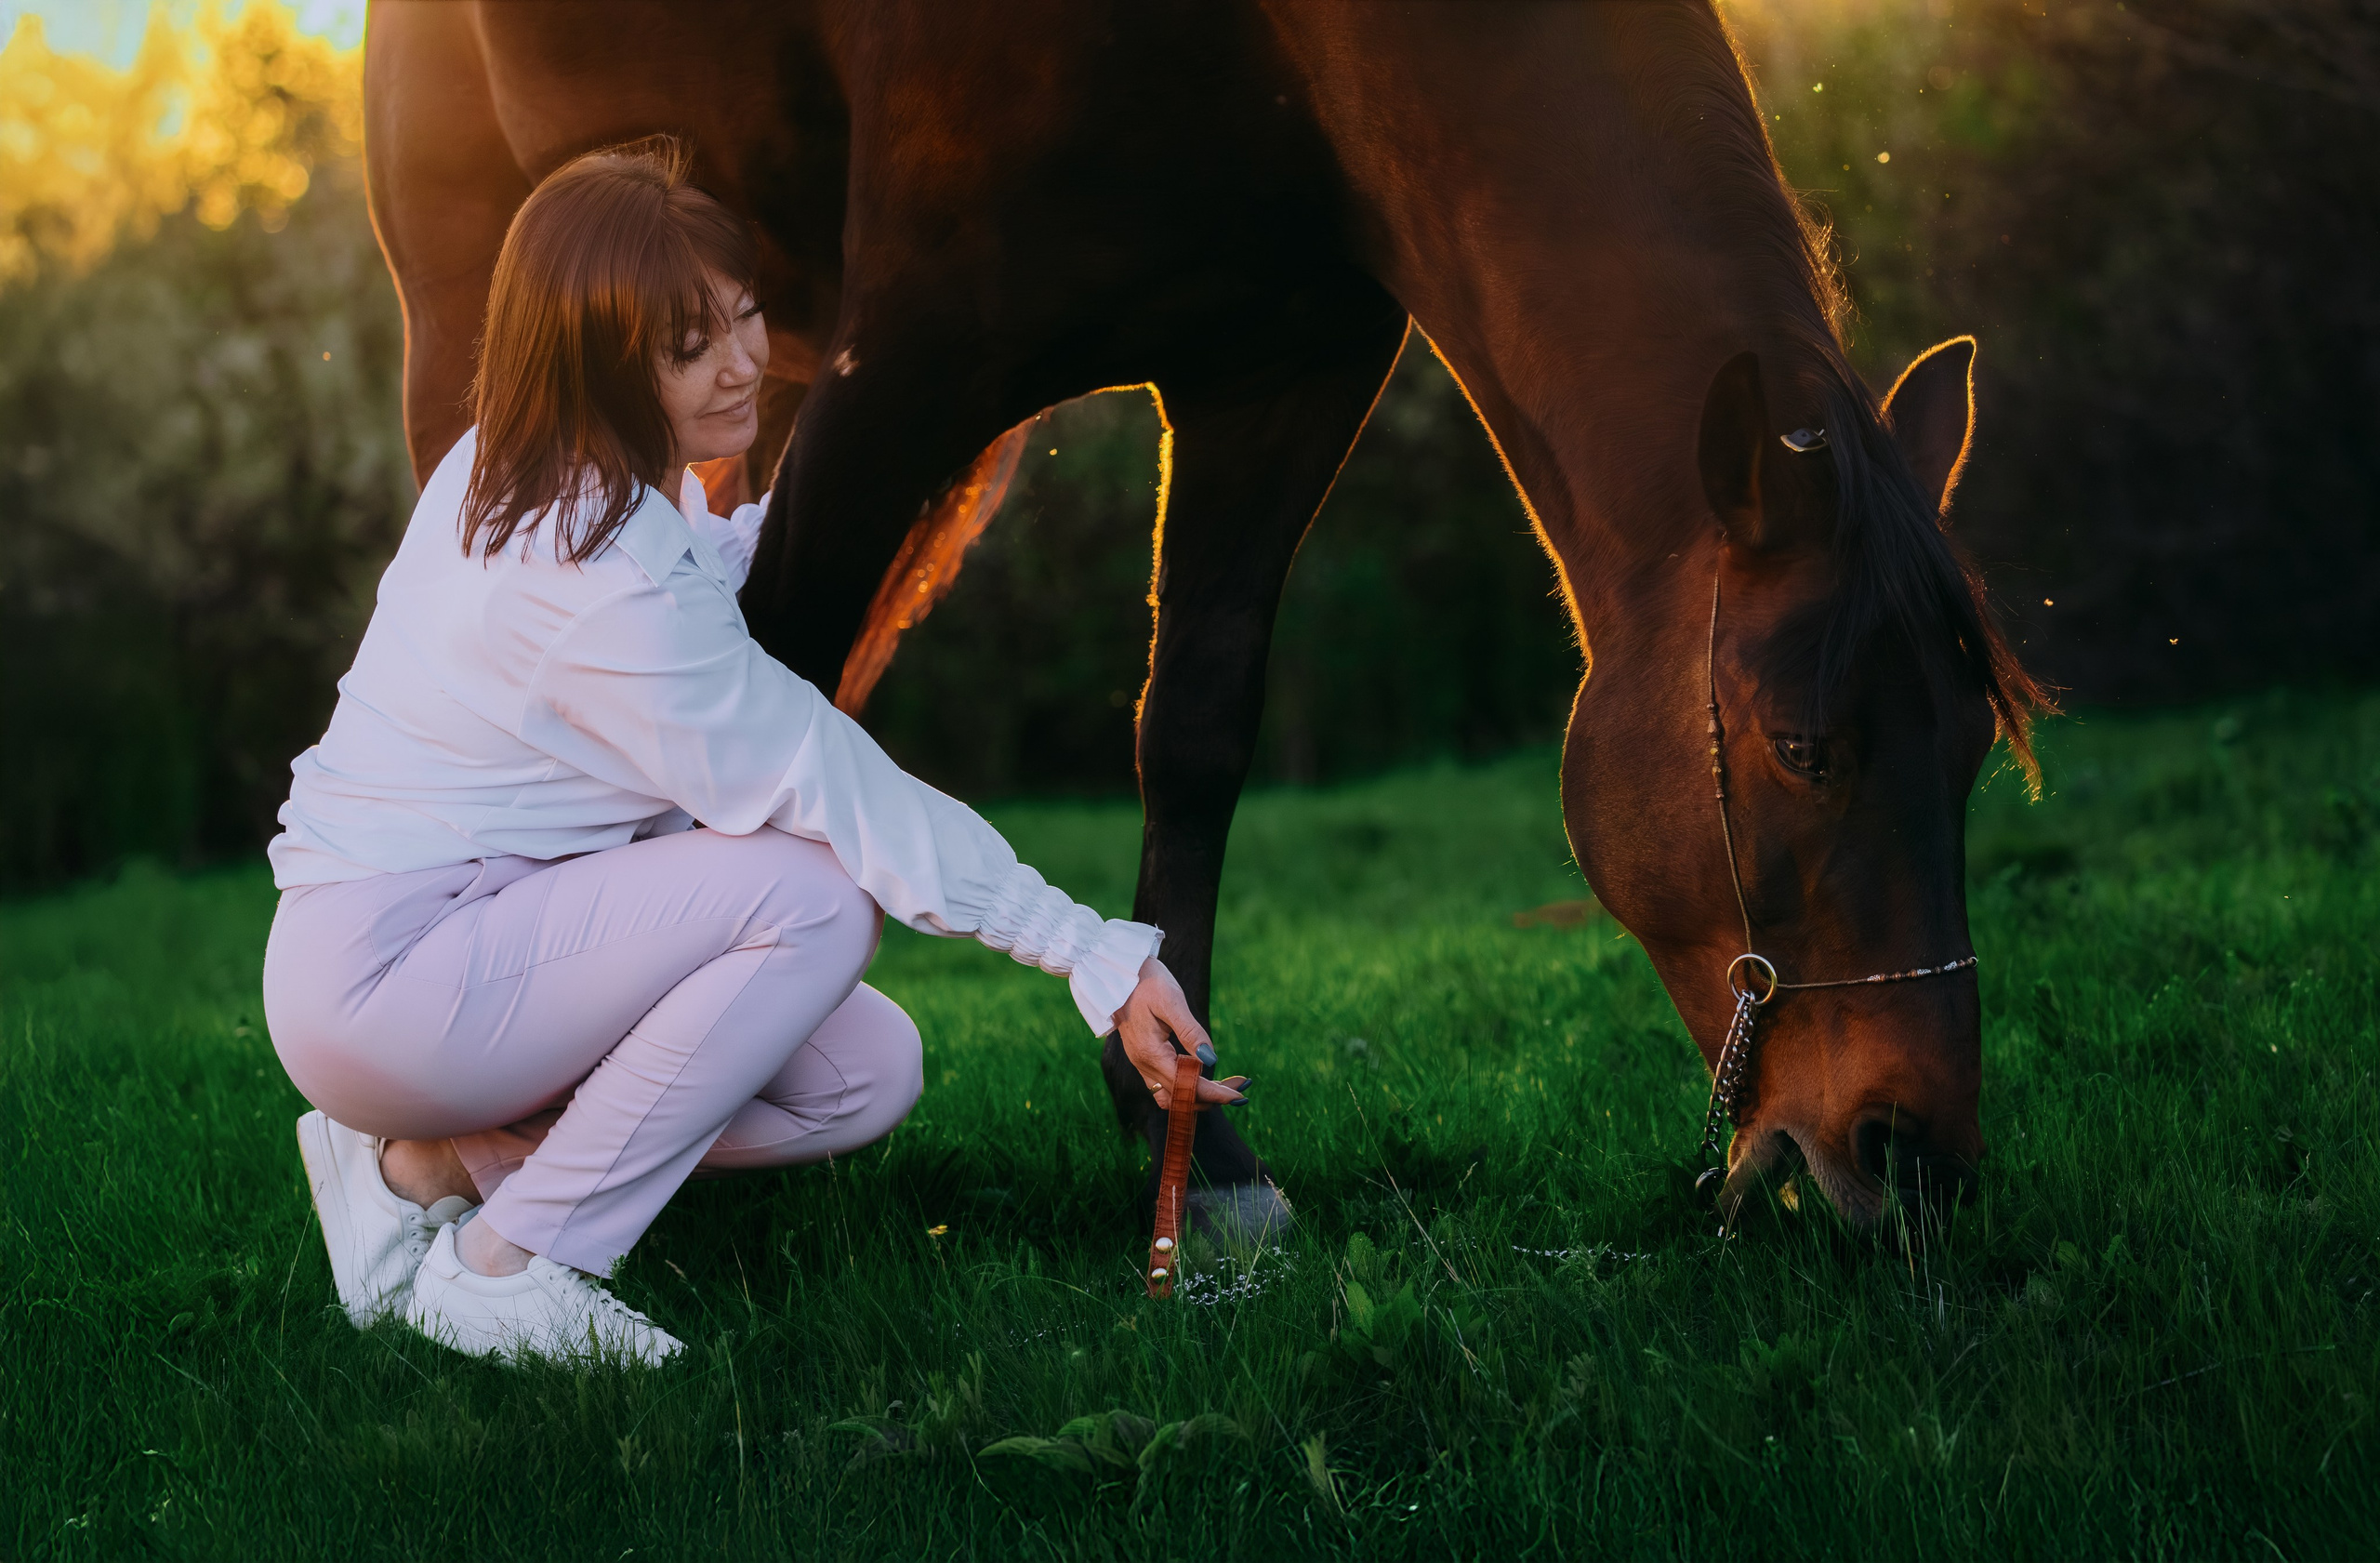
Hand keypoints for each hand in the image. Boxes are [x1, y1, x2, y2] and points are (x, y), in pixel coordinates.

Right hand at [1114, 957, 1249, 1109]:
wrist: (1117, 971)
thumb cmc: (1147, 981)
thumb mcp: (1172, 1001)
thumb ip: (1191, 1033)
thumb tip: (1211, 1060)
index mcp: (1151, 1053)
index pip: (1186, 1086)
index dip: (1214, 1093)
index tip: (1239, 1095)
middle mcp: (1143, 1064)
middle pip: (1180, 1096)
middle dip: (1212, 1097)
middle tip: (1240, 1089)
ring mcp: (1140, 1063)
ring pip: (1170, 1096)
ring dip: (1197, 1097)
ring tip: (1224, 1088)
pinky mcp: (1142, 1057)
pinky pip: (1163, 1085)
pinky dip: (1184, 1089)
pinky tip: (1201, 1078)